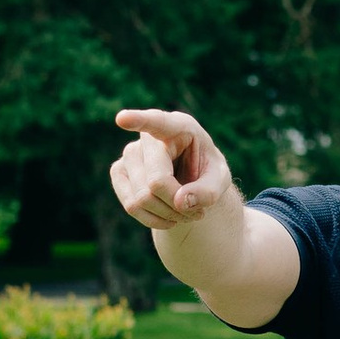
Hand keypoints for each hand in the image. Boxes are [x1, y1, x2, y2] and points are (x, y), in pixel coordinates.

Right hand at [111, 109, 230, 228]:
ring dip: (168, 215)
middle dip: (178, 205)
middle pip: (156, 181)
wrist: (192, 180)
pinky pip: (131, 206)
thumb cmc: (207, 172)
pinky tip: (168, 217)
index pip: (156, 122)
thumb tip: (179, 202)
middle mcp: (149, 137)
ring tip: (185, 213)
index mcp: (178, 126)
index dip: (138, 120)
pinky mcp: (119, 172)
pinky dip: (153, 219)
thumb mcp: (220, 180)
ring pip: (142, 198)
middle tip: (198, 212)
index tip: (122, 118)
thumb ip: (208, 190)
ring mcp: (130, 153)